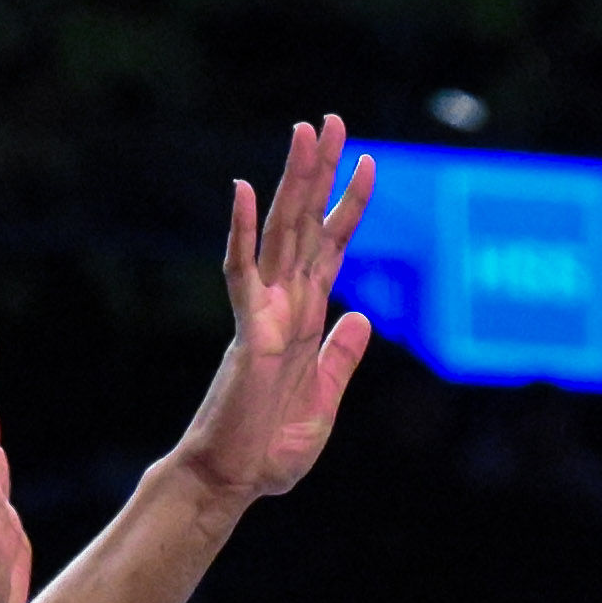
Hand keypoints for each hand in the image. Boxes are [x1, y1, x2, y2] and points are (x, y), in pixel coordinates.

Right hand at [164, 118, 382, 507]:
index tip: (368, 162)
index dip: (350, 205)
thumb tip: (360, 318)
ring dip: (293, 181)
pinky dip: (240, 232)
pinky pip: (241, 273)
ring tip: (304, 132)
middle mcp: (284, 305)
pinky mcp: (248, 333)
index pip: (332, 248)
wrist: (233, 483)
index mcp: (305, 319)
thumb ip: (341, 359)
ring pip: (279, 233)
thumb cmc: (269, 451)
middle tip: (330, 119)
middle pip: (306, 224)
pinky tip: (242, 190)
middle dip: (320, 171)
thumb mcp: (325, 401)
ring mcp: (263, 313)